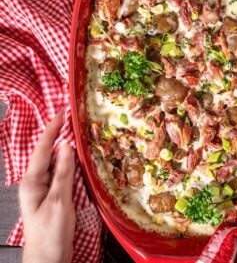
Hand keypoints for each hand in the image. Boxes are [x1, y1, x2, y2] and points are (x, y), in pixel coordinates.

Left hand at [19, 111, 75, 262]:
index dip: (52, 129)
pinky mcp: (53, 194)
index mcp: (32, 181)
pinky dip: (70, 162)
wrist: (49, 260)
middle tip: (75, 119)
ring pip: (55, 162)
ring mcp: (44, 188)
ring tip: (79, 133)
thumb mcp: (59, 201)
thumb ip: (63, 172)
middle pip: (47, 152)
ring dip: (66, 147)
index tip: (63, 112)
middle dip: (59, 134)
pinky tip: (79, 157)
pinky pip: (61, 172)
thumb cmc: (51, 233)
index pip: (42, 148)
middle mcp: (36, 181)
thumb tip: (67, 146)